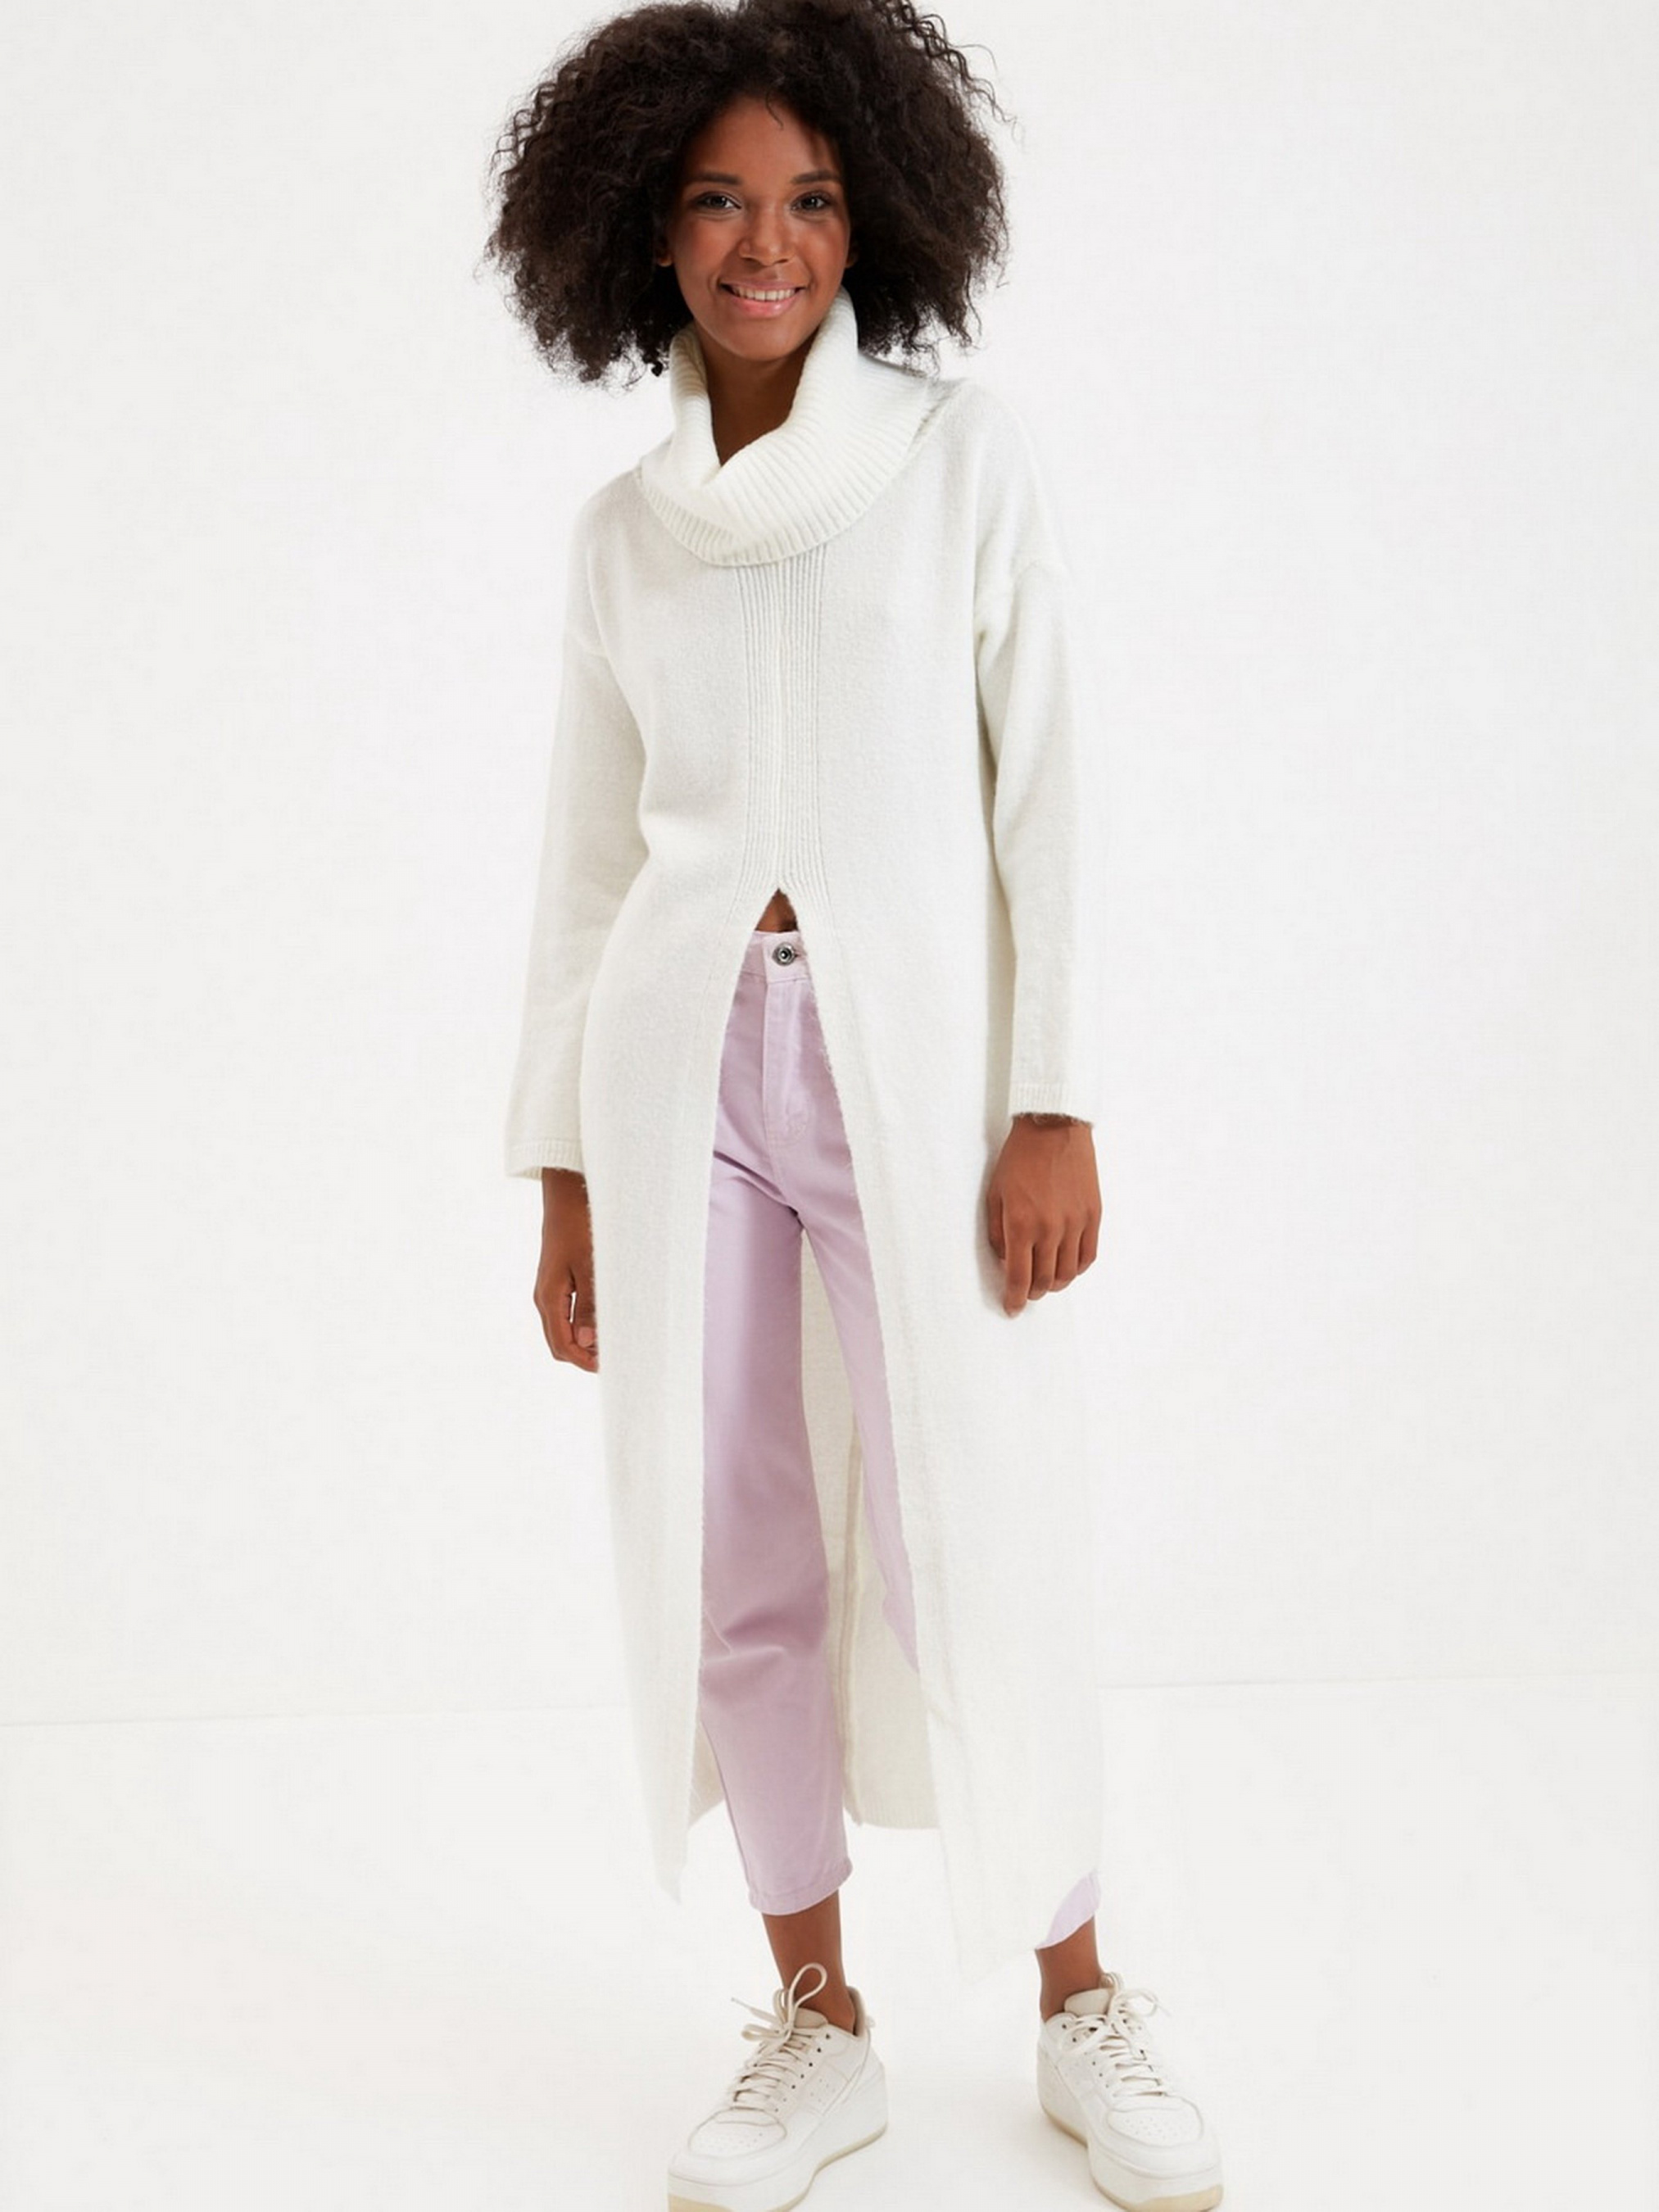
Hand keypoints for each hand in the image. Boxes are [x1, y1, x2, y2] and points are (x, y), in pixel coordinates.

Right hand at [534, 1168, 599, 1369]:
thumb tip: (588, 1343)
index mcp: (549, 1297)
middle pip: (559, 1343)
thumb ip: (589, 1306)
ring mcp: (549, 1290)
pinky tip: (603, 1319)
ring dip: (584, 1341)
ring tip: (612, 1340)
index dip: (584, 1361)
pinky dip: (582, 1325)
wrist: (567, 1197)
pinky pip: (565, 1314)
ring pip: (562, 1330)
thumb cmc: (580, 1228)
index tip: (610, 1365)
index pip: (563, 1345)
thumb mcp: (590, 1267)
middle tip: (614, 1356)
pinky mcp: (557, 1282)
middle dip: (584, 1355)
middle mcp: (545, 1298)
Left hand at [986, 1115, 1100, 1315]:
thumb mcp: (995, 1195)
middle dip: (1032, 1293)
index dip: (1014, 1299)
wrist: (1054, 1128)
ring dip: (1055, 1284)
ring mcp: (1076, 1224)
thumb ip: (998, 1233)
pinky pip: (1089, 1255)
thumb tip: (1007, 1261)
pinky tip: (1067, 1266)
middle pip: (1044, 1281)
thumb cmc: (1019, 1159)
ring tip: (1046, 1281)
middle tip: (1026, 1292)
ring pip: (1068, 1274)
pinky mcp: (1094, 1215)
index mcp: (1021, 1225)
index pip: (1019, 1278)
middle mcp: (1051, 1230)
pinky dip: (1077, 1268)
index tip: (1011, 1308)